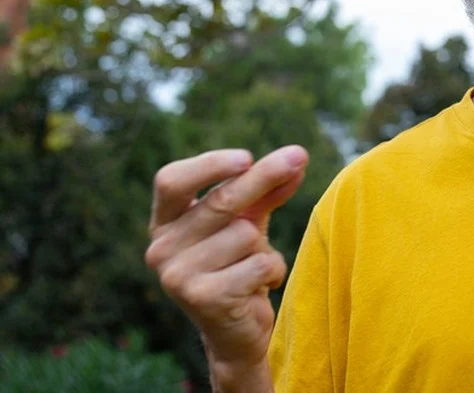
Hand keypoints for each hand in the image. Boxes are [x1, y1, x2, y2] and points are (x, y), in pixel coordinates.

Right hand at [144, 146, 307, 369]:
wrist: (236, 331)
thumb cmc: (239, 264)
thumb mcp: (249, 221)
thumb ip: (267, 190)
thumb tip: (296, 158)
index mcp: (164, 223)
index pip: (171, 181)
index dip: (209, 165)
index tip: (247, 158)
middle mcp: (161, 248)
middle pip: (219, 202)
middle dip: (263, 178)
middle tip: (298, 156)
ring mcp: (177, 276)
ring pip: (245, 234)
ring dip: (264, 246)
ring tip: (253, 267)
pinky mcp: (203, 299)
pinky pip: (259, 264)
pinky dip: (272, 270)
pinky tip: (260, 286)